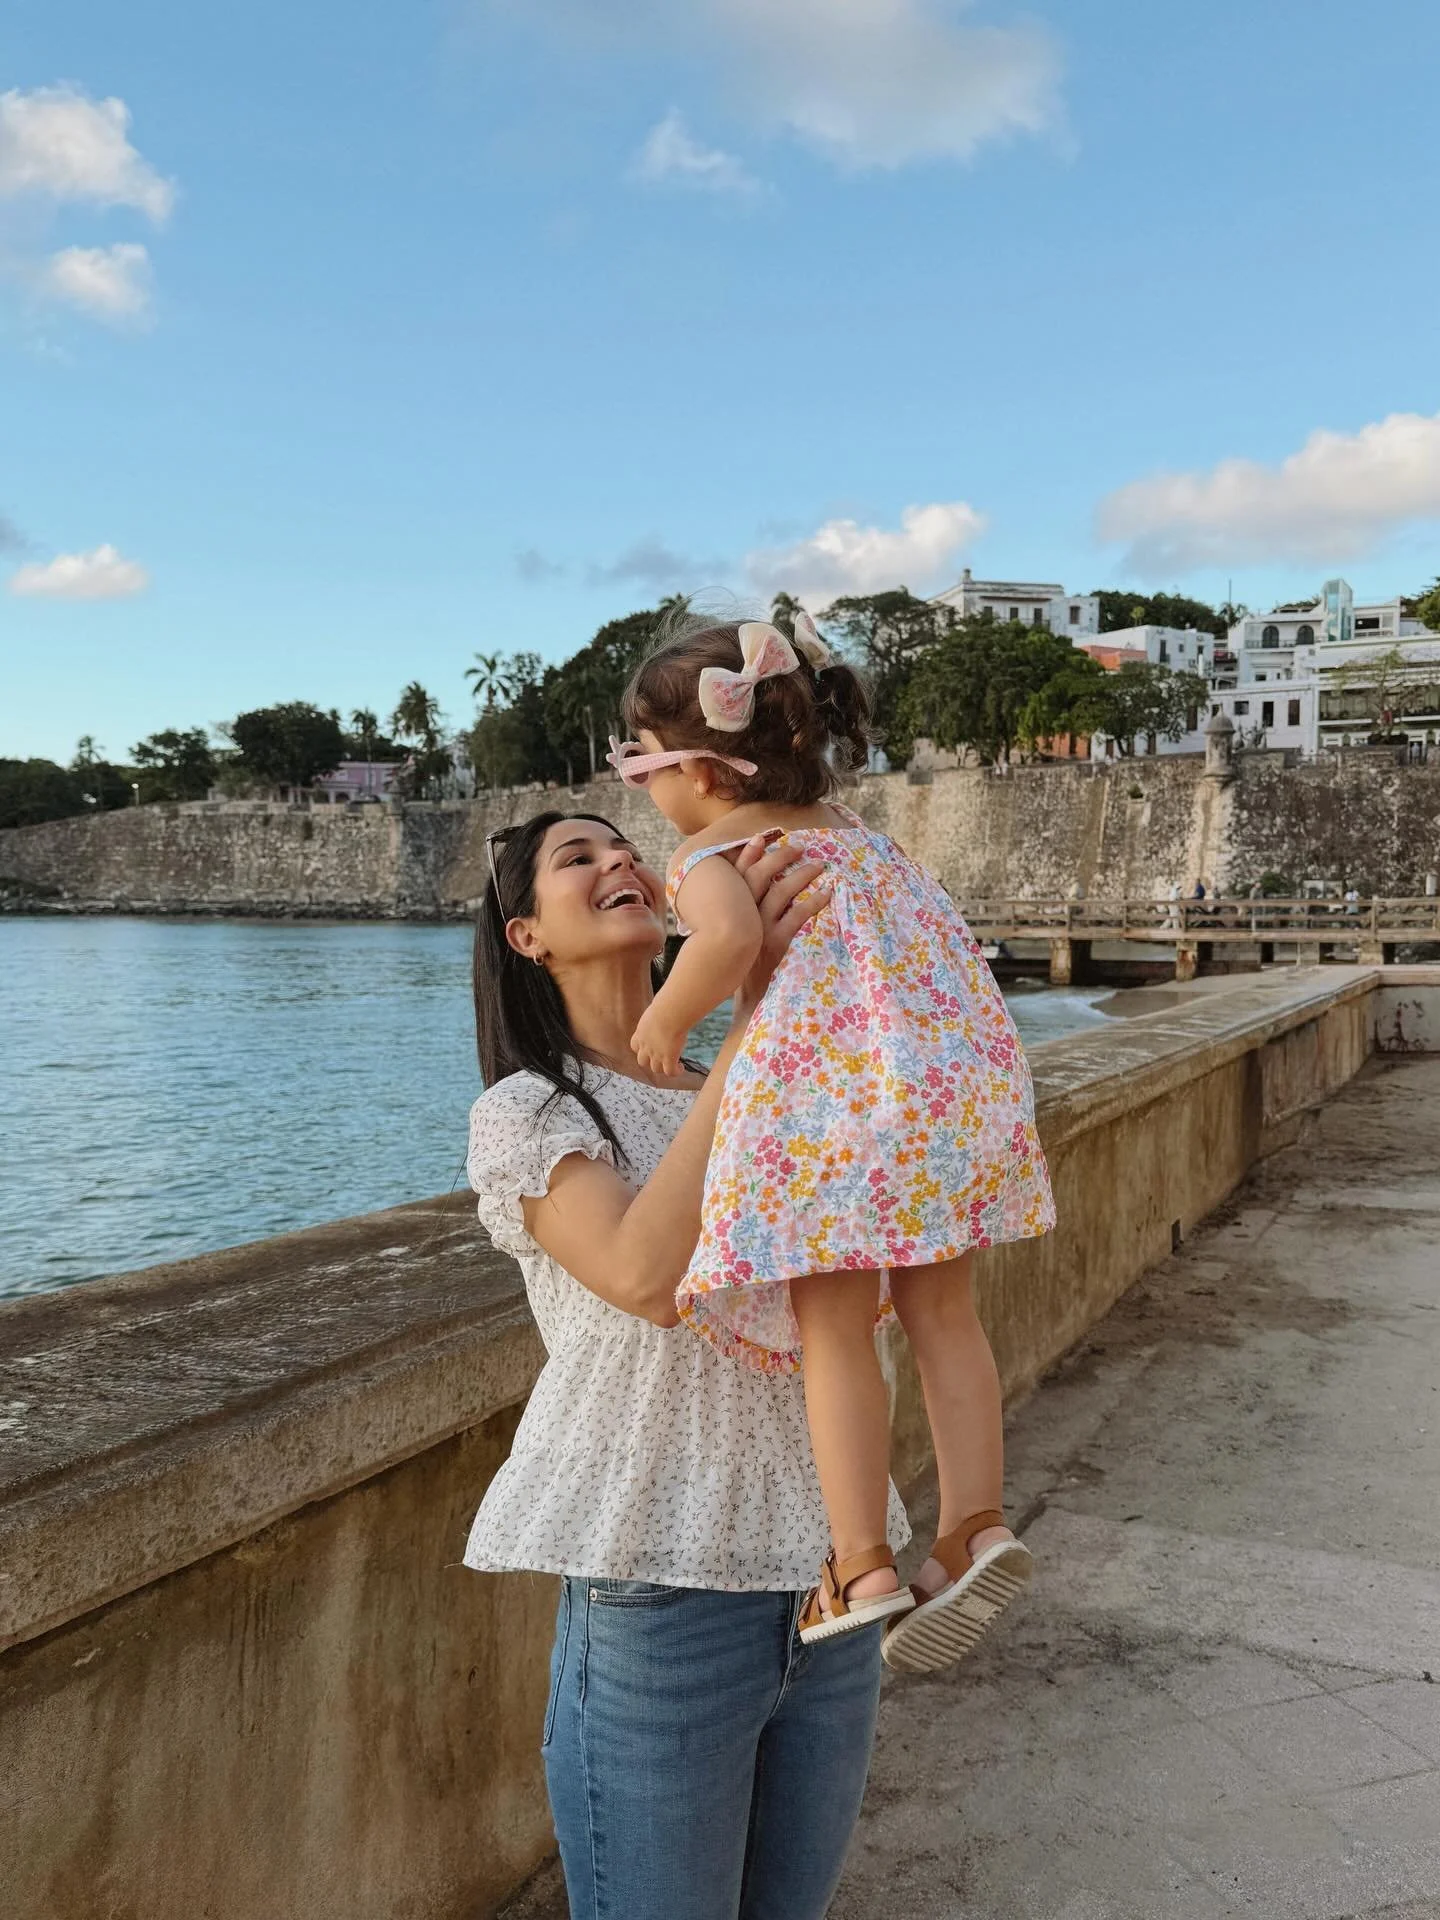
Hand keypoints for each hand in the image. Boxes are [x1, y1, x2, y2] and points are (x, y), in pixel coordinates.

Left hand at [632, 1004, 686, 1078]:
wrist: (668, 1014)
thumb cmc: (665, 1006)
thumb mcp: (658, 1008)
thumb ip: (660, 1010)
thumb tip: (668, 999)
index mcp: (641, 1033)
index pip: (635, 1046)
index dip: (641, 1049)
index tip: (650, 1046)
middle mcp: (646, 1046)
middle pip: (642, 1061)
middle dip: (650, 1061)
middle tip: (661, 1058)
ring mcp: (656, 1054)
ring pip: (656, 1069)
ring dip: (663, 1068)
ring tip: (673, 1064)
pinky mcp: (668, 1059)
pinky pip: (670, 1072)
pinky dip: (675, 1072)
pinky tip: (681, 1068)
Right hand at [730, 834, 830, 1025]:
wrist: (749, 1004)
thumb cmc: (742, 972)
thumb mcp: (734, 942)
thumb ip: (738, 919)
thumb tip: (753, 895)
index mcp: (728, 915)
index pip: (735, 878)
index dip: (747, 855)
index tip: (760, 838)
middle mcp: (741, 919)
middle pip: (759, 878)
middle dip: (779, 858)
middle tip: (799, 846)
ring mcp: (758, 931)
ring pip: (780, 893)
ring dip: (801, 876)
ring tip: (820, 865)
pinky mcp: (776, 945)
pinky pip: (797, 917)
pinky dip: (813, 902)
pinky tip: (827, 894)